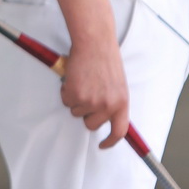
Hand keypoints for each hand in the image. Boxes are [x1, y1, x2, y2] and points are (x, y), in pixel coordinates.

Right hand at [55, 0, 129, 147]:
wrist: (94, 43)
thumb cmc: (105, 59)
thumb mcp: (118, 84)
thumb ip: (113, 102)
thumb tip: (104, 116)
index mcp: (122, 103)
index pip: (119, 131)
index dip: (110, 141)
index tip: (102, 145)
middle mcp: (108, 105)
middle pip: (91, 124)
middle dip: (86, 114)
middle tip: (85, 96)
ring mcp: (91, 101)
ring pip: (76, 112)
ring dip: (75, 99)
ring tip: (81, 81)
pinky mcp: (76, 94)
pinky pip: (66, 101)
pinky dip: (66, 91)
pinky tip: (73, 78)